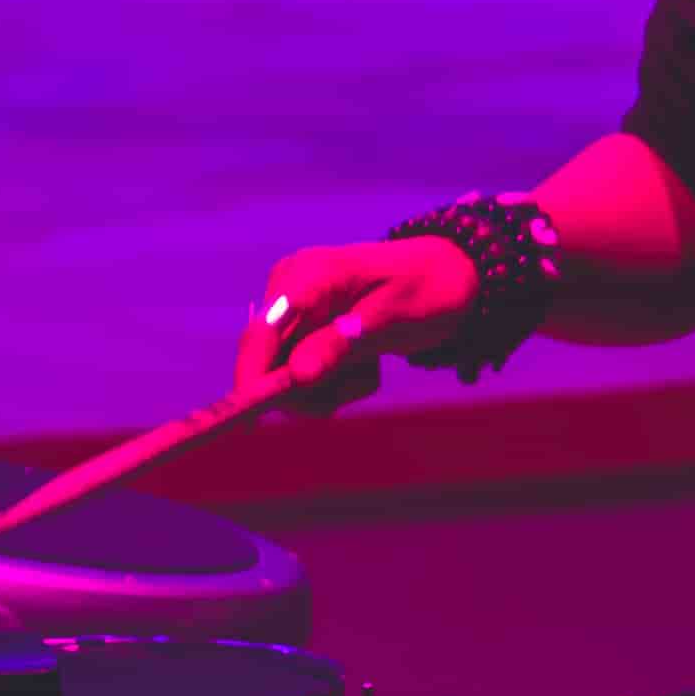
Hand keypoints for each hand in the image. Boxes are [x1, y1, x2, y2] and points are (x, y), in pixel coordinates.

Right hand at [235, 236, 489, 417]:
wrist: (449, 277)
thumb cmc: (429, 288)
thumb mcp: (394, 316)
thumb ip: (345, 342)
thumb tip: (297, 376)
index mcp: (309, 275)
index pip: (262, 331)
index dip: (250, 375)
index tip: (245, 420)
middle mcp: (290, 290)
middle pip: (267, 361)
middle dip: (308, 389)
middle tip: (363, 380)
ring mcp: (293, 313)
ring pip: (283, 377)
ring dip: (328, 389)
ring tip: (369, 369)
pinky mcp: (301, 332)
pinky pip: (300, 378)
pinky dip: (333, 385)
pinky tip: (364, 365)